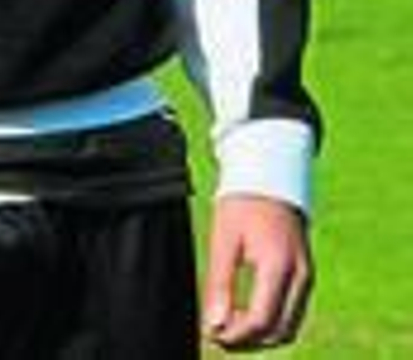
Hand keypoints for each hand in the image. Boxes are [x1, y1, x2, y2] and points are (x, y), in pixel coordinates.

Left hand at [203, 193, 312, 349]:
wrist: (270, 176)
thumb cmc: (242, 204)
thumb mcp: (223, 240)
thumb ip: (219, 283)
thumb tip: (213, 324)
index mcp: (279, 267)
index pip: (263, 321)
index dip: (237, 335)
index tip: (212, 334)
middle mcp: (300, 277)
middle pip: (280, 332)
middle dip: (249, 342)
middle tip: (217, 336)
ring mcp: (306, 278)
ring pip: (289, 327)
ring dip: (260, 336)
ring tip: (226, 327)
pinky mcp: (304, 277)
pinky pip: (291, 313)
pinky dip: (270, 323)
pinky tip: (242, 314)